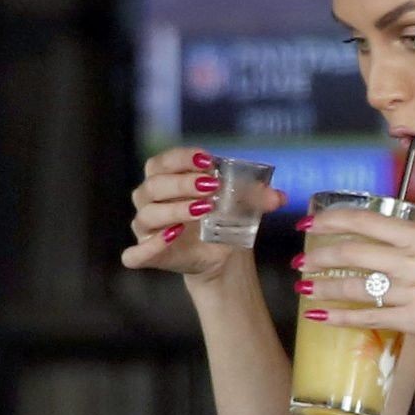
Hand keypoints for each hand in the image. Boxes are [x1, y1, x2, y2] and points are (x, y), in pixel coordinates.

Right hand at [121, 146, 287, 280]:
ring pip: (146, 215)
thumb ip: (259, 196)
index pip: (161, 162)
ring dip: (173, 210)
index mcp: (165, 180)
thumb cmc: (224, 220)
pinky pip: (135, 253)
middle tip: (210, 187)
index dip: (181, 158)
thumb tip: (278, 197)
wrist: (223, 256)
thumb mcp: (243, 204)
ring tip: (203, 210)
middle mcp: (150, 202)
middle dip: (181, 184)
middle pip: (152, 186)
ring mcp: (147, 230)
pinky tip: (173, 237)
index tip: (208, 161)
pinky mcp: (148, 255)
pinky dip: (150, 246)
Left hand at [293, 206, 414, 355]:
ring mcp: (413, 290)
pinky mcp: (413, 319)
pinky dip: (341, 318)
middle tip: (300, 262)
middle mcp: (414, 260)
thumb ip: (409, 244)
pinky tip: (322, 317)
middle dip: (319, 257)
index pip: (367, 221)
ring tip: (304, 290)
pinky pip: (368, 317)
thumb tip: (374, 241)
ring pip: (356, 286)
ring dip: (324, 288)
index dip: (332, 221)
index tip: (309, 224)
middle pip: (354, 252)